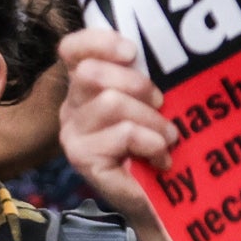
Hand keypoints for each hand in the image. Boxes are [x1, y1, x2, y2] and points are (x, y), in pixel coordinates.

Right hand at [59, 27, 179, 219]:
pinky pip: (121, 133)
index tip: (132, 51)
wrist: (159, 199)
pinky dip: (150, 142)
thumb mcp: (151, 103)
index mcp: (85, 85)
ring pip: (110, 102)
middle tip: (161, 104)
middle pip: (91, 72)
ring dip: (151, 119)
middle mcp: (72, 106)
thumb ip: (143, 77)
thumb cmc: (156, 144)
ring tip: (168, 137)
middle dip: (136, 84)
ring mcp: (73, 133)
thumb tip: (166, 52)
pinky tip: (161, 157)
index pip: (73, 48)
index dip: (99, 41)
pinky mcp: (82, 157)